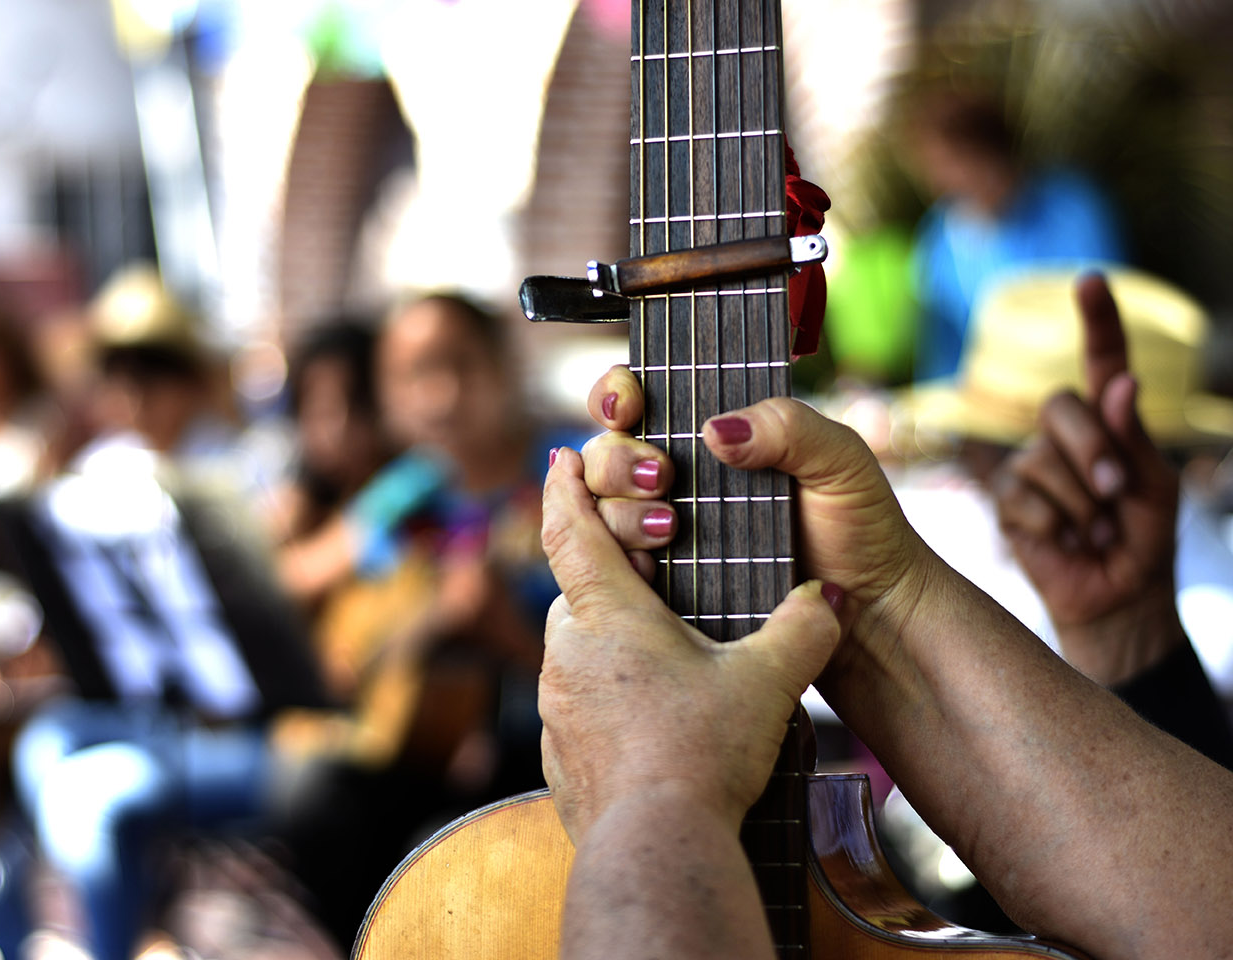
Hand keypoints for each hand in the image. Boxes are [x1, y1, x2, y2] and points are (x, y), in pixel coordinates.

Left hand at [539, 447, 839, 842]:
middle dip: (608, 574)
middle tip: (647, 567)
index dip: (566, 487)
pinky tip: (649, 719)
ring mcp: (557, 707)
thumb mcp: (766, 682)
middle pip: (577, 591)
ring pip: (577, 650)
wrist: (658, 847)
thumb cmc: (703, 753)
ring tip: (662, 653)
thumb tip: (830, 600)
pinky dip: (607, 698)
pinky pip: (579, 706)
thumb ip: (802, 630)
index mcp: (606, 614)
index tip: (560, 456)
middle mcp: (566, 652)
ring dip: (610, 640)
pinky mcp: (560, 754)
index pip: (571, 529)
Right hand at [580, 366, 938, 649]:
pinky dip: (619, 563)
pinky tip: (652, 566)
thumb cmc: (860, 528)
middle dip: (617, 460)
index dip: (617, 395)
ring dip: (619, 513)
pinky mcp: (664, 585)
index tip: (629, 407)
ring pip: (601, 510)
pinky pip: (614, 569)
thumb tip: (714, 431)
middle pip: (606, 454)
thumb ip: (786, 426)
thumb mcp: (839, 459)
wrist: (869, 614)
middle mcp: (680, 479)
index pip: (639, 399)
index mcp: (714, 435)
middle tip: (662, 479)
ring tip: (668, 530)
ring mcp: (665, 533)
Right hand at [990, 274, 1183, 683]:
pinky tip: (1066, 543)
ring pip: (1043, 459)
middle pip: (1061, 405)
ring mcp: (1031, 464)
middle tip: (1115, 495)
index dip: (1098, 320)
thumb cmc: (1143, 538)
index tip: (1089, 281)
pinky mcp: (1008, 499)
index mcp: (1110, 420)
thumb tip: (1123, 384)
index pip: (1103, 361)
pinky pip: (1023, 497)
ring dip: (1080, 503)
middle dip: (1092, 450)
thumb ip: (1136, 438)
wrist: (1116, 597)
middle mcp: (1065, 434)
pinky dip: (1055, 526)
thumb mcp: (1156, 487)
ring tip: (1095, 532)